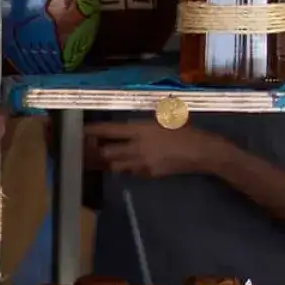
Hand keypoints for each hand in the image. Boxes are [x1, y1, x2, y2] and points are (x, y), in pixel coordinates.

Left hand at [85, 121, 219, 180]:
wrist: (203, 153)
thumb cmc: (187, 131)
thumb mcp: (168, 116)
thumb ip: (152, 114)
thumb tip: (146, 110)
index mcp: (141, 130)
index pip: (110, 130)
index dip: (93, 131)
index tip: (82, 130)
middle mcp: (137, 147)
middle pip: (106, 153)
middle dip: (95, 151)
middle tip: (89, 148)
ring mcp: (142, 163)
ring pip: (115, 166)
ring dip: (108, 162)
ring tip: (104, 157)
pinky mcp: (148, 174)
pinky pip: (130, 172)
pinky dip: (125, 168)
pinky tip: (127, 163)